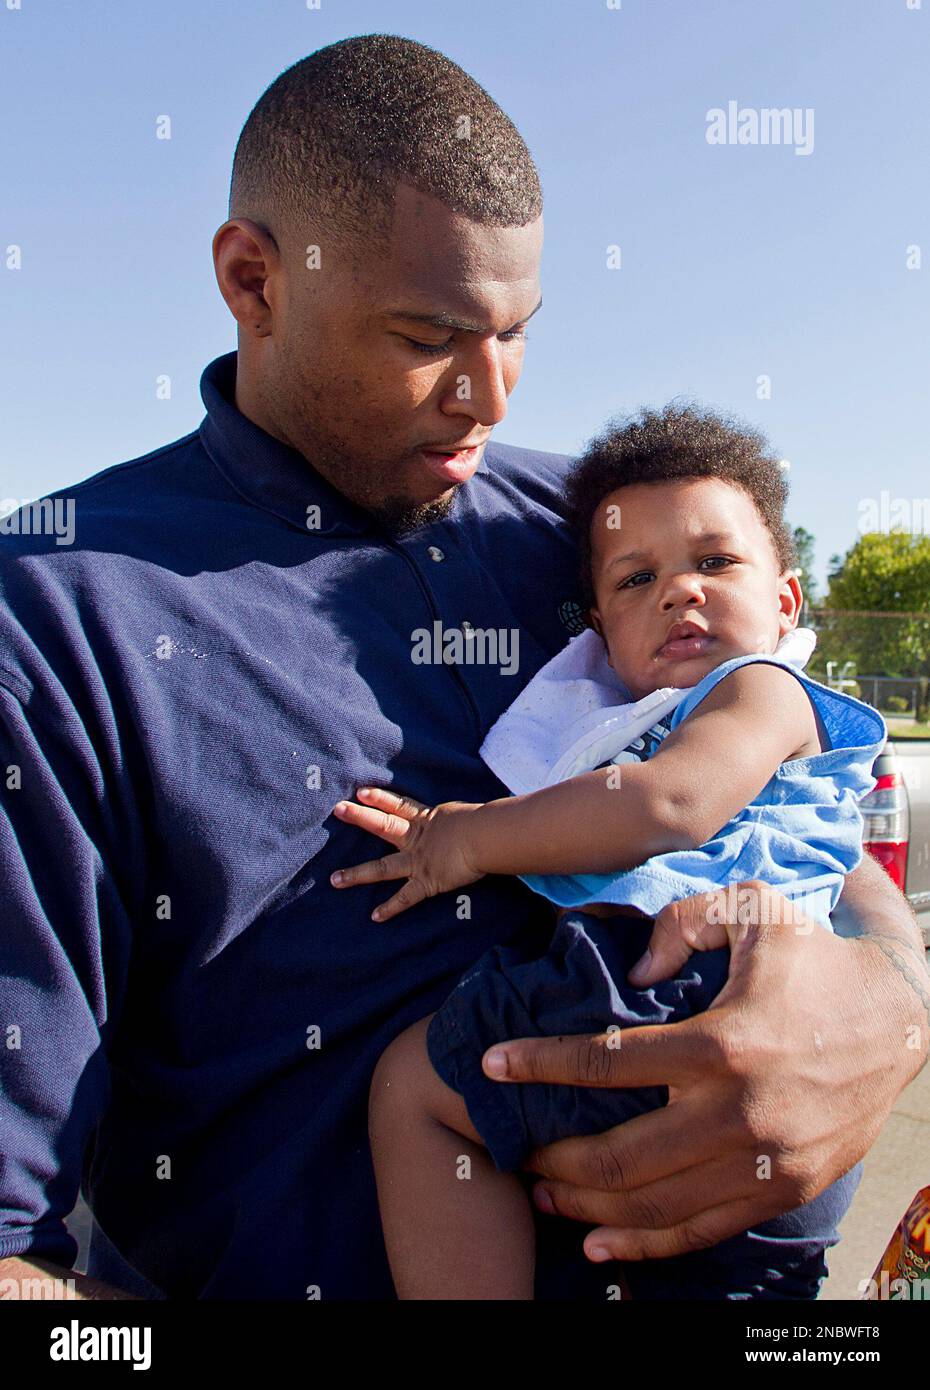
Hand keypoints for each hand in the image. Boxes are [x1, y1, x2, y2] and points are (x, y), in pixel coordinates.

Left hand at [330, 787, 485, 920]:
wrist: (485, 837)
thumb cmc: (483, 823)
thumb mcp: (466, 815)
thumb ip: (457, 820)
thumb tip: (465, 820)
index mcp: (428, 819)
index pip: (399, 805)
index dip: (380, 798)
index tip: (360, 793)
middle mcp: (417, 839)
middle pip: (383, 825)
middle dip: (360, 817)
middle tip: (338, 810)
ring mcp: (419, 861)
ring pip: (382, 868)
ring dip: (357, 874)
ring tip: (334, 879)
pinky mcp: (427, 881)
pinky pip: (405, 898)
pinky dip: (391, 908)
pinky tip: (375, 916)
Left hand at [478, 880, 928, 1262]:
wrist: (900, 1017)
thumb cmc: (814, 959)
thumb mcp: (752, 909)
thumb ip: (682, 923)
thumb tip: (626, 977)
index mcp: (722, 1041)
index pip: (609, 1062)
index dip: (540, 1065)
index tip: (492, 1065)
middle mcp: (739, 1111)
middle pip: (621, 1156)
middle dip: (556, 1157)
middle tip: (519, 1149)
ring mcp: (762, 1161)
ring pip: (654, 1205)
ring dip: (587, 1208)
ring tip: (543, 1194)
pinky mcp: (782, 1189)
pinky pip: (701, 1231)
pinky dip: (644, 1245)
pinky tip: (599, 1242)